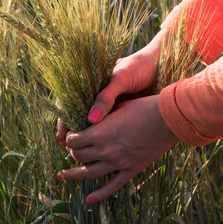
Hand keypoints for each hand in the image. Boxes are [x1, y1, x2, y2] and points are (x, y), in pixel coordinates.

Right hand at [56, 29, 171, 145]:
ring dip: (87, 144)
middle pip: (78, 122)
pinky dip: (105, 143)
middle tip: (70, 151)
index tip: (62, 137)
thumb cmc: (137, 67)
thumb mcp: (121, 79)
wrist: (160, 65)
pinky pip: (110, 133)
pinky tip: (103, 155)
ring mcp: (110, 110)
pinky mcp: (123, 118)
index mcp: (91, 88)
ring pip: (92, 131)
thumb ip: (106, 97)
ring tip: (83, 158)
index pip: (70, 107)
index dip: (64, 123)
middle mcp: (97, 101)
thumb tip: (91, 120)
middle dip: (73, 138)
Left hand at [58, 95, 178, 202]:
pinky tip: (89, 199)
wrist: (168, 118)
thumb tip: (87, 118)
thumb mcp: (117, 106)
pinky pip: (112, 186)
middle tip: (72, 149)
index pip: (74, 141)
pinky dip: (99, 194)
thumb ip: (101, 115)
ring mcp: (119, 162)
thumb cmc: (142, 107)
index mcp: (100, 133)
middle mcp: (106, 150)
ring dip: (73, 175)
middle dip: (72, 152)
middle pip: (78, 156)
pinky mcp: (131, 169)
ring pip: (89, 173)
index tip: (70, 135)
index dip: (69, 138)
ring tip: (62, 175)